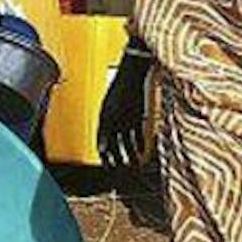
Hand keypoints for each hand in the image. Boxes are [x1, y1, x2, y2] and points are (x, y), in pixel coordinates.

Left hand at [98, 49, 153, 168]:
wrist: (132, 72)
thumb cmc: (119, 87)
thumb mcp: (108, 103)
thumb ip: (107, 119)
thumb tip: (106, 133)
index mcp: (103, 115)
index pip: (100, 139)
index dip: (103, 152)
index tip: (105, 161)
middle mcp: (113, 118)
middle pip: (113, 144)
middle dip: (115, 158)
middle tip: (117, 169)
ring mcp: (126, 118)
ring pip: (127, 143)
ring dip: (129, 156)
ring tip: (131, 165)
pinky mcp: (138, 116)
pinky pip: (138, 135)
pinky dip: (140, 146)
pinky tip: (141, 153)